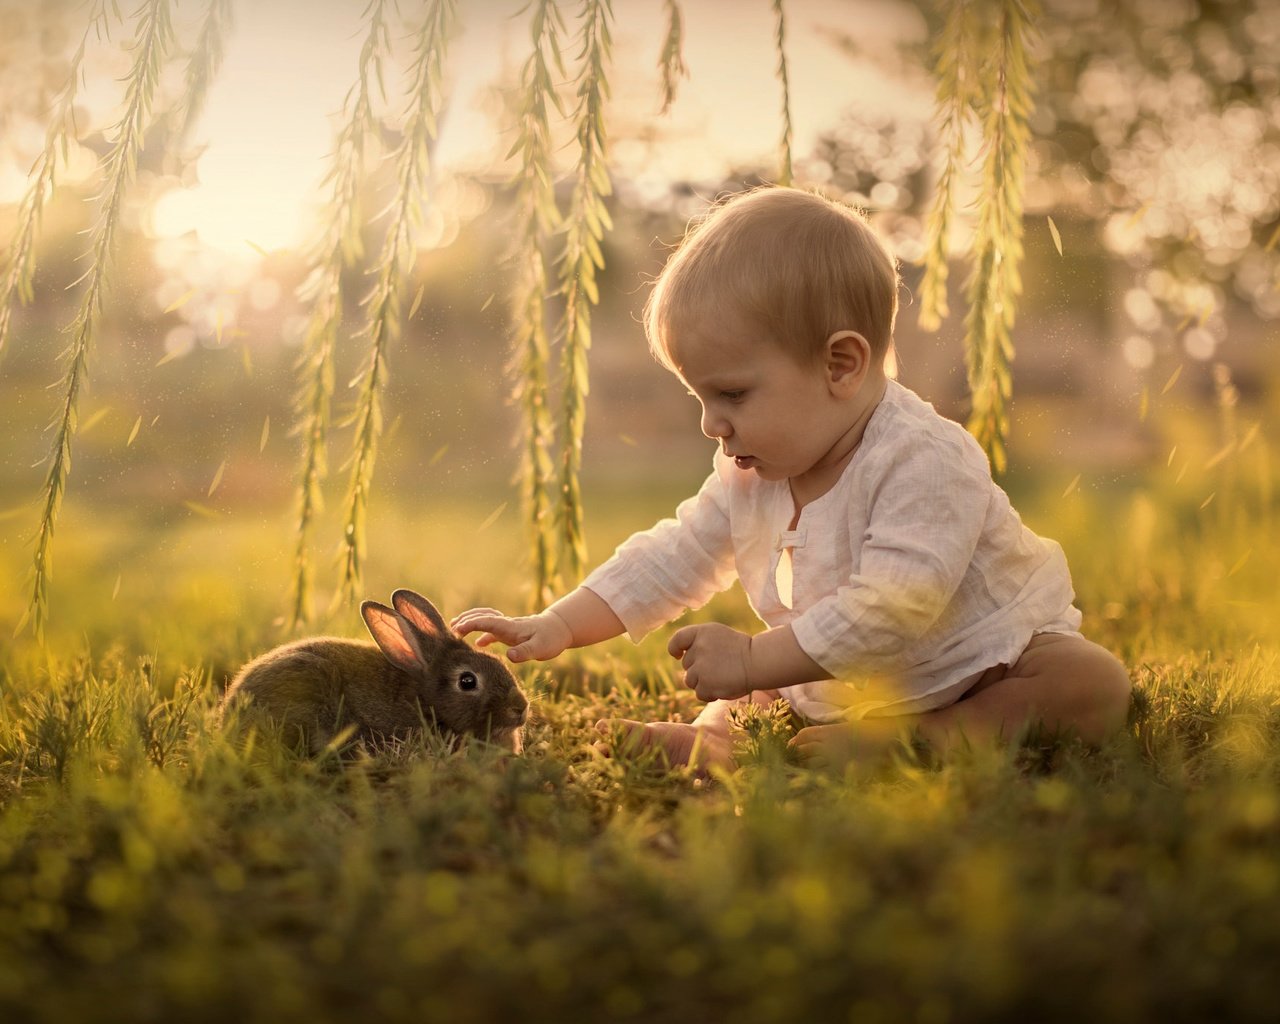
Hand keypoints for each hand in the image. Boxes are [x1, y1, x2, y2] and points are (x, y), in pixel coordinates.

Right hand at [450, 607, 572, 662]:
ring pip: (485, 620)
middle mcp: (506, 624)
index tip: (457, 629)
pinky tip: (477, 645)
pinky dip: (481, 633)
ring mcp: (508, 627)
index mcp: (510, 627)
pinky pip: (492, 630)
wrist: (560, 629)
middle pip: (482, 617)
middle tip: (451, 628)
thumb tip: (510, 656)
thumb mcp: (540, 648)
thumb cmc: (551, 639)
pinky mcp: (511, 633)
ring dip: (470, 622)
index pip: (487, 622)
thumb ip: (525, 652)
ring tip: (455, 628)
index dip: (471, 624)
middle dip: (466, 620)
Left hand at [667, 622, 752, 701]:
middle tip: (720, 668)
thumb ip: (700, 643)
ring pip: (690, 681)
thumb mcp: (719, 636)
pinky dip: (710, 694)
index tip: (678, 655)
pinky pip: (699, 693)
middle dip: (699, 669)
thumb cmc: (742, 650)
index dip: (674, 648)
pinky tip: (723, 688)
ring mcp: (700, 666)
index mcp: (702, 632)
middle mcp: (698, 647)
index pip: (678, 639)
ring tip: (722, 678)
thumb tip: (681, 658)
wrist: (758, 661)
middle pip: (686, 665)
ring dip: (703, 683)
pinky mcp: (705, 683)